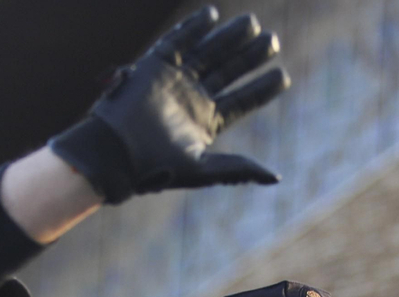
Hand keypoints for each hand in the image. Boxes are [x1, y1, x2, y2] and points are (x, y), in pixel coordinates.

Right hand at [48, 7, 289, 203]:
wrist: (116, 154)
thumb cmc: (156, 167)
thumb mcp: (203, 170)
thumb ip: (239, 169)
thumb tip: (275, 178)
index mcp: (208, 121)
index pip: (242, 100)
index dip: (262, 88)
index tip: (283, 76)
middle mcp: (194, 97)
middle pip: (229, 70)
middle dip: (250, 56)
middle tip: (273, 41)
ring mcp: (175, 79)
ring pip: (208, 52)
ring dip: (229, 37)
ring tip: (252, 23)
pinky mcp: (154, 65)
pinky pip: (177, 41)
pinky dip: (192, 27)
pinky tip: (212, 15)